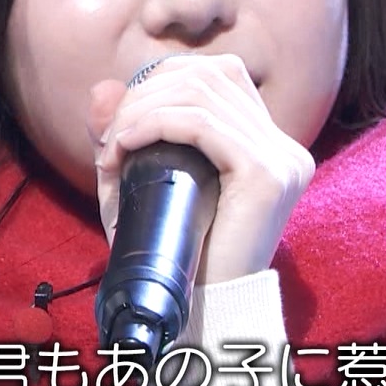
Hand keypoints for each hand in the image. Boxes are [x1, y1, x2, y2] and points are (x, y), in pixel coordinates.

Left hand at [86, 54, 315, 284]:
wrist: (200, 311)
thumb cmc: (171, 250)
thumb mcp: (139, 182)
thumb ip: (124, 133)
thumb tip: (102, 89)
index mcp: (267, 142)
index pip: (217, 74)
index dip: (162, 80)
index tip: (121, 120)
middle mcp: (284, 145)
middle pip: (207, 76)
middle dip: (145, 95)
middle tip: (108, 136)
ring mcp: (282, 158)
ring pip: (201, 94)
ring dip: (143, 110)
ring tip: (113, 144)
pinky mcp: (267, 176)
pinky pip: (203, 125)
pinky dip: (155, 124)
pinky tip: (125, 144)